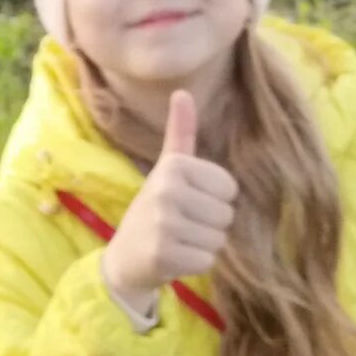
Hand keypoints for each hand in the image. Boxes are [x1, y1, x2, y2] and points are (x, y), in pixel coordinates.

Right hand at [101, 89, 237, 317]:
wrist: (125, 256)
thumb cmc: (155, 207)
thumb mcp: (168, 168)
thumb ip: (181, 132)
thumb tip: (183, 91)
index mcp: (174, 166)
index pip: (230, 188)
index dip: (215, 200)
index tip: (189, 202)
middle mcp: (167, 190)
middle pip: (226, 214)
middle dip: (210, 225)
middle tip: (182, 225)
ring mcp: (163, 223)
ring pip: (219, 239)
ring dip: (203, 245)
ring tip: (179, 240)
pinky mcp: (163, 254)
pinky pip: (207, 261)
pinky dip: (195, 264)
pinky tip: (175, 257)